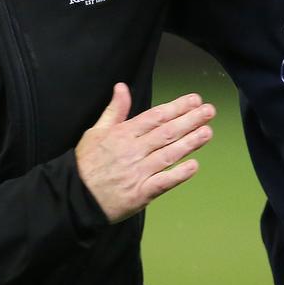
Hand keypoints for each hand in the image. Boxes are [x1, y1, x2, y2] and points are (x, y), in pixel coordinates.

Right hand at [75, 83, 214, 222]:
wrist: (74, 197)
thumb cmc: (86, 164)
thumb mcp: (96, 132)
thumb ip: (114, 110)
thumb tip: (122, 87)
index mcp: (122, 134)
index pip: (155, 117)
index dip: (177, 107)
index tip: (194, 100)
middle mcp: (132, 151)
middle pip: (166, 133)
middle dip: (190, 120)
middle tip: (209, 111)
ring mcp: (137, 173)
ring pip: (168, 154)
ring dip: (190, 143)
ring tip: (208, 132)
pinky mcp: (140, 194)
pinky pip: (163, 182)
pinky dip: (179, 174)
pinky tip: (194, 165)